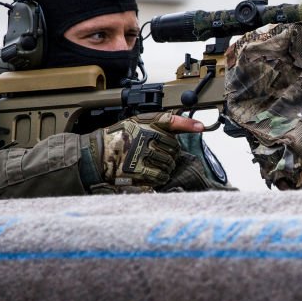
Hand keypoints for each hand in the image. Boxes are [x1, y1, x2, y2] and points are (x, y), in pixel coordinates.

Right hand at [81, 112, 202, 188]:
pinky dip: (159, 177)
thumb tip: (195, 126)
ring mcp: (143, 155)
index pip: (172, 122)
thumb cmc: (122, 136)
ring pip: (169, 164)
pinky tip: (151, 173)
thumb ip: (166, 123)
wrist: (100, 153)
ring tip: (152, 164)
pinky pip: (160, 177)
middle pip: (174, 149)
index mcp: (147, 125)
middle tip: (156, 155)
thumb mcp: (141, 122)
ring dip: (165, 167)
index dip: (188, 125)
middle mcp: (146, 138)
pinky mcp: (138, 171)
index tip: (201, 127)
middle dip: (170, 154)